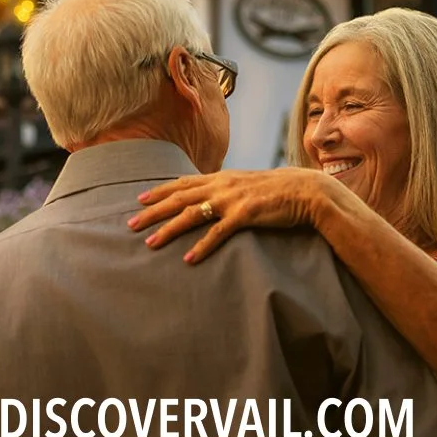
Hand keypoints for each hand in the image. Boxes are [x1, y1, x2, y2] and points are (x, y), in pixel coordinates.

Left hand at [129, 168, 339, 262]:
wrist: (306, 190)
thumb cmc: (278, 190)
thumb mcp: (248, 183)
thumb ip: (228, 188)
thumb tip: (213, 196)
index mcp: (222, 178)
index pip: (183, 183)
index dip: (159, 190)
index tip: (139, 199)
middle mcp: (222, 186)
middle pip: (179, 198)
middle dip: (153, 211)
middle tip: (130, 224)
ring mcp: (232, 200)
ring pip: (191, 214)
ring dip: (168, 230)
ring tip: (150, 243)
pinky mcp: (245, 215)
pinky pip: (218, 233)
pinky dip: (201, 247)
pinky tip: (189, 259)